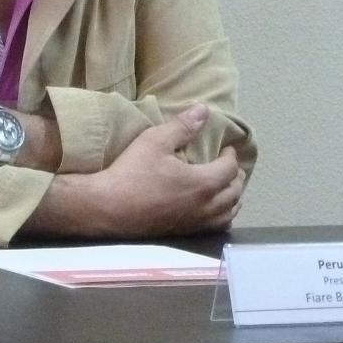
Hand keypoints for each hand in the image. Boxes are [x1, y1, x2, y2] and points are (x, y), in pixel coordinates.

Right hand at [34, 104, 245, 235]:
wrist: (107, 208)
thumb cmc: (131, 173)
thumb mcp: (154, 141)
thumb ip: (182, 126)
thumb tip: (204, 109)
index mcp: (203, 182)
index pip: (229, 168)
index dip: (231, 156)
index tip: (226, 149)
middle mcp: (206, 205)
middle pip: (235, 192)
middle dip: (235, 177)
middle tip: (227, 166)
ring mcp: (196, 222)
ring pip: (229, 213)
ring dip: (232, 198)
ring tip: (225, 188)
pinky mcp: (185, 233)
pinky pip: (216, 227)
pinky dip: (222, 217)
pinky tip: (213, 211)